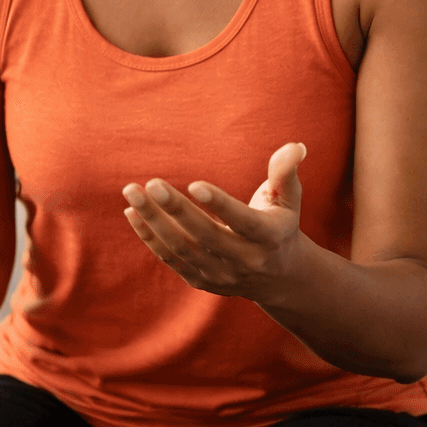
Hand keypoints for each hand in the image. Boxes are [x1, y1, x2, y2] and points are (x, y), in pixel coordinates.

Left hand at [122, 142, 307, 300]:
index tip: (194, 184)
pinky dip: (149, 237)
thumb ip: (285, 172)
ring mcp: (221, 275)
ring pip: (182, 249)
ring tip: (132, 192)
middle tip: (150, 183)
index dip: (219, 204)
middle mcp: (245, 260)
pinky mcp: (202, 281)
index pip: (242, 221)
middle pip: (205, 235)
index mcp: (268, 237)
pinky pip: (170, 260)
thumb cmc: (279, 224)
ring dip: (153, 221)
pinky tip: (132, 212)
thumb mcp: (288, 200)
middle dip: (176, 209)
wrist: (279, 277)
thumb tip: (294, 145)